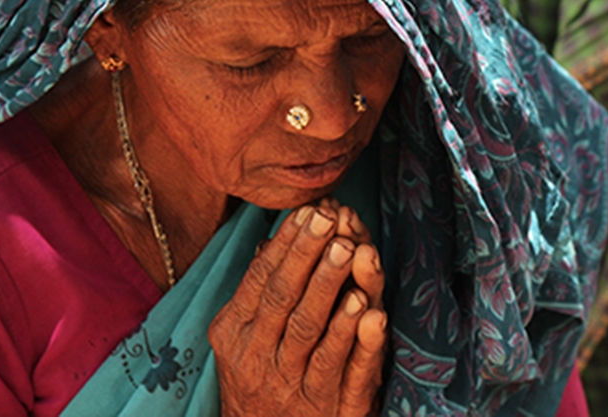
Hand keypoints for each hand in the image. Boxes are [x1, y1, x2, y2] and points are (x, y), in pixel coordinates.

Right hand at [208, 204, 386, 416]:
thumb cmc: (260, 379)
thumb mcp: (245, 337)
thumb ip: (258, 292)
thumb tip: (268, 240)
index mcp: (235, 335)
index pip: (260, 281)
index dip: (285, 245)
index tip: (308, 211)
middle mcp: (259, 360)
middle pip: (284, 300)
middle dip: (307, 256)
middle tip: (329, 220)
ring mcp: (293, 386)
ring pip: (311, 333)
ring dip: (330, 289)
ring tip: (349, 252)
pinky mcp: (331, 409)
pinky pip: (344, 371)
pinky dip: (357, 341)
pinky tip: (371, 313)